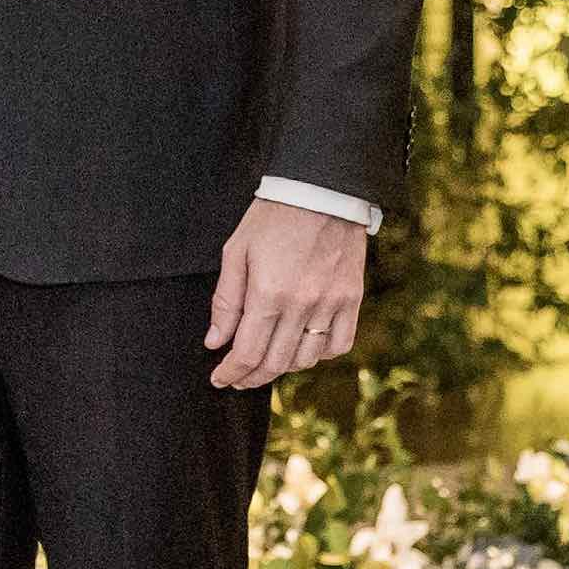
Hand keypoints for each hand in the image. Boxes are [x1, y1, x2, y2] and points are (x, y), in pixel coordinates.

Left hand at [205, 197, 365, 390]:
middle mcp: (301, 304)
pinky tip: (304, 346)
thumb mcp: (236, 252)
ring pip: (307, 358)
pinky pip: (339, 344)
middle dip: (251, 377)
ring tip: (268, 359)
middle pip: (275, 362)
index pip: (248, 353)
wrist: (321, 190)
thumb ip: (225, 301)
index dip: (231, 373)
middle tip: (238, 378)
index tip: (220, 379)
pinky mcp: (352, 298)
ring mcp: (331, 303)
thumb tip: (215, 342)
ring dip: (283, 366)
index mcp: (268, 293)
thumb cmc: (273, 217)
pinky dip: (321, 353)